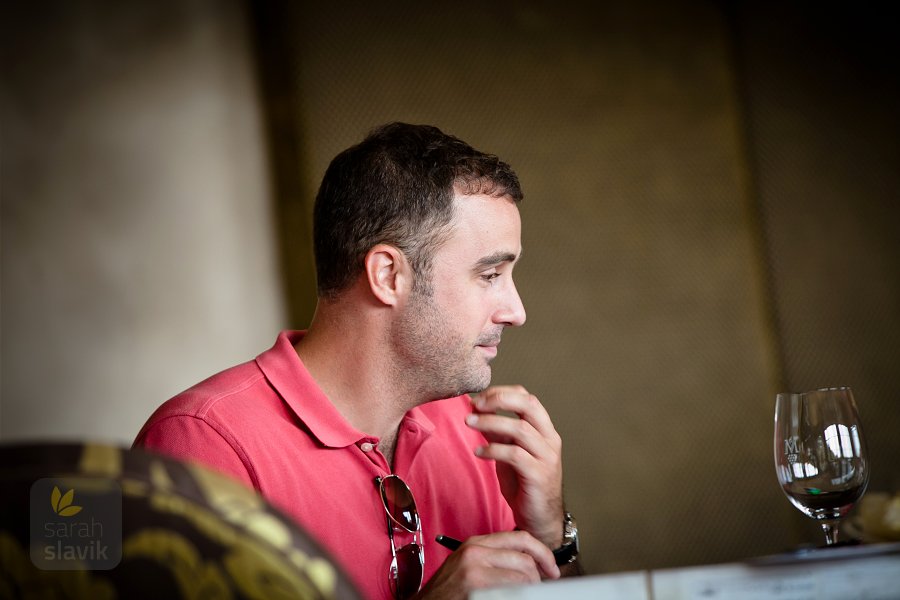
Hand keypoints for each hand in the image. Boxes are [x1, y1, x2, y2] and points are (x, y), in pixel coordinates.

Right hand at [417, 531, 558, 599]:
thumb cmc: (447, 592)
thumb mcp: (469, 565)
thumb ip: (495, 558)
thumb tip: (530, 564)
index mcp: (476, 543)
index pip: (521, 538)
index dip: (543, 554)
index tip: (552, 570)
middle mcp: (475, 552)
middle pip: (526, 561)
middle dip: (537, 580)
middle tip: (537, 591)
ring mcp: (474, 571)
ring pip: (523, 580)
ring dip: (529, 592)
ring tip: (520, 596)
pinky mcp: (475, 589)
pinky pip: (512, 594)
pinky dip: (517, 598)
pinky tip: (511, 599)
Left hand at [465, 385, 564, 547]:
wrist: (540, 520)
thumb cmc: (525, 486)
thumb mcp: (509, 455)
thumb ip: (499, 435)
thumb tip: (478, 413)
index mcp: (544, 430)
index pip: (527, 398)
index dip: (502, 392)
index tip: (478, 396)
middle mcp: (549, 440)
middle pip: (528, 405)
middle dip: (499, 399)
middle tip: (474, 404)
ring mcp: (547, 457)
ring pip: (520, 429)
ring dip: (490, 422)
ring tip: (469, 422)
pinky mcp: (539, 475)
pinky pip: (515, 455)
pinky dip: (494, 449)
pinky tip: (479, 452)